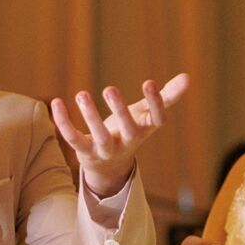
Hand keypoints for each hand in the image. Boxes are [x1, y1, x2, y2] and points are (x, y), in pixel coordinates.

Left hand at [51, 73, 190, 194]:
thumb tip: (188, 77)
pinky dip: (64, 122)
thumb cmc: (131, 131)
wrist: (110, 166)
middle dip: (120, 111)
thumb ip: (167, 96)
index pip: (156, 119)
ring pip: (100, 136)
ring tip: (81, 94)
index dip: (154, 103)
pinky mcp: (85, 152)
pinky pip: (74, 138)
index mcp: (145, 130)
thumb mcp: (147, 114)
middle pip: (128, 130)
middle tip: (109, 88)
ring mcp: (106, 149)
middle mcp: (128, 142)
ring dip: (91, 116)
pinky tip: (56, 102)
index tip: (149, 82)